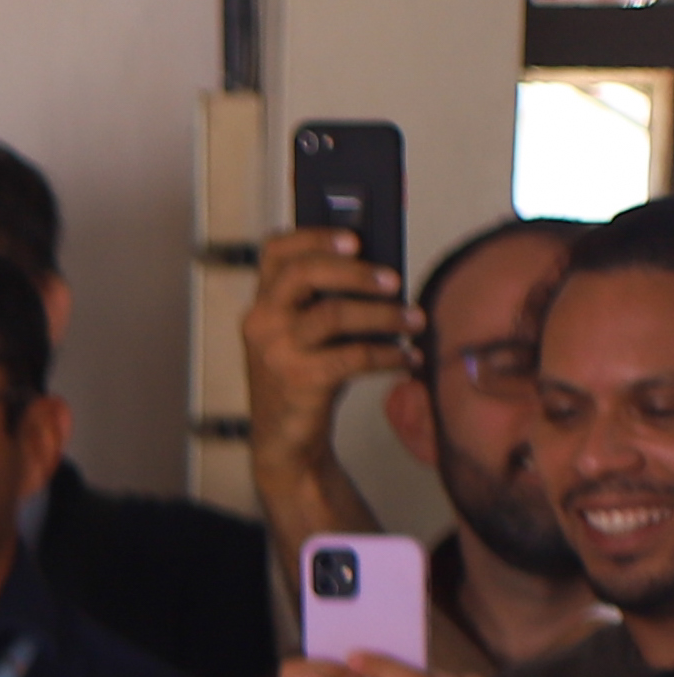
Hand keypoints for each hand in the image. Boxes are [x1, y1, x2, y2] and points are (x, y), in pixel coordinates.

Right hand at [239, 226, 407, 485]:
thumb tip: (381, 274)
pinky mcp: (299, 380)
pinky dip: (389, 356)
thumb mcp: (302, 334)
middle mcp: (262, 323)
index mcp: (263, 305)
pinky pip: (353, 356)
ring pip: (333, 313)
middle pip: (302, 273)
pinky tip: (408, 358)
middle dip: (355, 271)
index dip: (313, 237)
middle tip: (393, 280)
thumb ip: (323, 301)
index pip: (274, 252)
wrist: (284, 439)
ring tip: (415, 320)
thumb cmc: (303, 379)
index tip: (354, 239)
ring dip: (384, 314)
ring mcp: (276, 352)